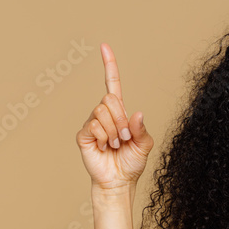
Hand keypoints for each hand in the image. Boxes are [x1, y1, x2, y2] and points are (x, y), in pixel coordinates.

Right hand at [75, 43, 153, 189]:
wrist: (118, 181)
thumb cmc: (131, 164)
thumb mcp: (145, 145)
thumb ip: (142, 129)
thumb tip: (137, 114)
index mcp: (119, 113)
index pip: (112, 84)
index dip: (109, 65)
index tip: (104, 46)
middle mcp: (103, 114)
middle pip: (109, 98)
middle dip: (121, 119)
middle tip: (124, 138)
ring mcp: (92, 123)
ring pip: (102, 111)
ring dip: (114, 130)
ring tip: (115, 144)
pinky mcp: (83, 134)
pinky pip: (93, 125)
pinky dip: (103, 137)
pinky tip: (104, 147)